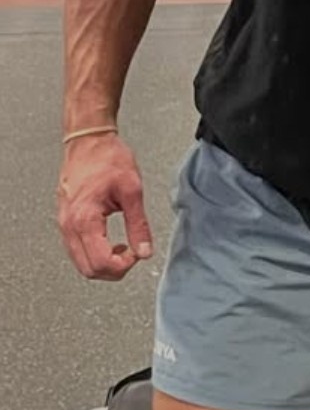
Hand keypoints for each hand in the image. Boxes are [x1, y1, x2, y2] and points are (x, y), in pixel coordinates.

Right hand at [57, 133, 152, 281]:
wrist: (89, 140)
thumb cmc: (108, 157)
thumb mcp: (132, 190)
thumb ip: (138, 225)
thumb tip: (144, 251)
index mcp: (85, 219)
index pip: (100, 264)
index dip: (123, 266)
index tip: (136, 254)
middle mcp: (69, 224)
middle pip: (88, 270)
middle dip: (113, 270)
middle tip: (131, 254)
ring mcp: (64, 223)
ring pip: (80, 262)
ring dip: (102, 263)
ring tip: (121, 247)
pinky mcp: (65, 219)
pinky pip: (76, 248)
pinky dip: (93, 253)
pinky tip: (108, 240)